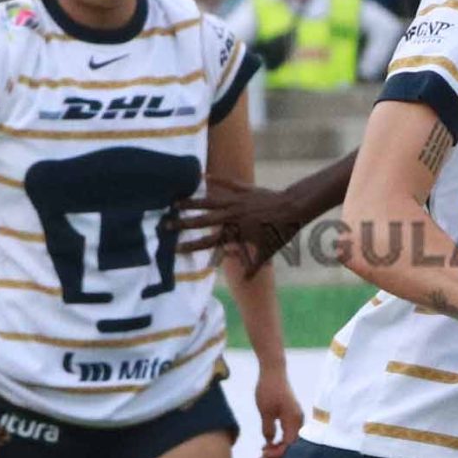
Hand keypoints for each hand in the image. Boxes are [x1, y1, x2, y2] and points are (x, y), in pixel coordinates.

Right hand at [171, 179, 304, 276]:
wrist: (293, 208)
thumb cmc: (280, 233)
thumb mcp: (266, 253)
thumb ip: (253, 267)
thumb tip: (245, 282)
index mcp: (235, 233)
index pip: (208, 243)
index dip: (191, 246)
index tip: (175, 248)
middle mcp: (232, 217)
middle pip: (202, 221)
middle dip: (183, 223)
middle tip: (165, 223)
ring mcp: (237, 201)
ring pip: (209, 201)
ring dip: (192, 202)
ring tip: (175, 201)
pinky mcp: (244, 190)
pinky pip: (227, 183)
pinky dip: (216, 179)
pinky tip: (202, 175)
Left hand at [254, 367, 303, 457]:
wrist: (273, 371)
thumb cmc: (268, 389)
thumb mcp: (265, 411)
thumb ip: (268, 429)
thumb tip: (269, 442)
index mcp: (293, 420)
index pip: (289, 446)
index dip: (277, 454)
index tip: (263, 454)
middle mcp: (298, 421)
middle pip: (291, 447)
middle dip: (277, 456)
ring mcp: (296, 419)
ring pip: (289, 441)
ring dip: (277, 450)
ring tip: (262, 455)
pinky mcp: (291, 416)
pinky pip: (288, 434)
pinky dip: (279, 442)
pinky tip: (267, 445)